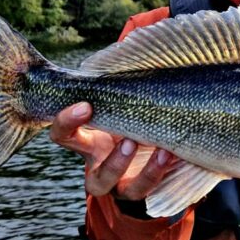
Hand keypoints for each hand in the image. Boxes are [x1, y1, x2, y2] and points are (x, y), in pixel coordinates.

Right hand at [48, 102, 177, 199]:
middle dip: (115, 162)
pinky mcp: (144, 190)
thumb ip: (116, 91)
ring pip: (127, 189)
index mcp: (87, 143)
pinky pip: (152, 188)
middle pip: (96, 179)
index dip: (67, 122)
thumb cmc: (126, 120)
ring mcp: (123, 184)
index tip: (86, 105)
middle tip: (129, 140)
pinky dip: (164, 170)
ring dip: (146, 172)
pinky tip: (176, 153)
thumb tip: (126, 50)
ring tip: (163, 151)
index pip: (63, 135)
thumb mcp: (117, 107)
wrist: (144, 156)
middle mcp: (101, 167)